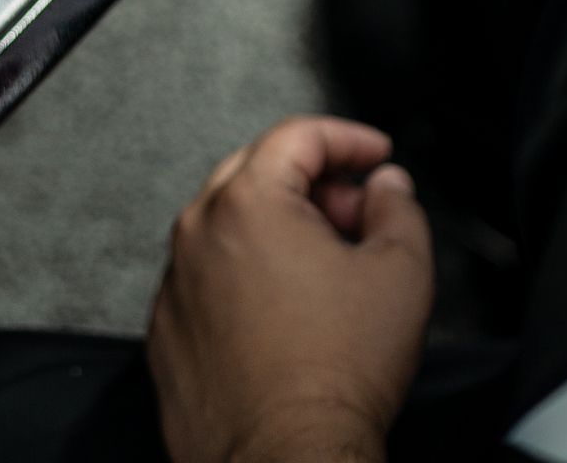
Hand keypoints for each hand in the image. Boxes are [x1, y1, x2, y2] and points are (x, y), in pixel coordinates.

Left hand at [147, 117, 432, 462]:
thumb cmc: (334, 377)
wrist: (288, 462)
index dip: (348, 138)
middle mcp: (197, 234)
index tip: (373, 155)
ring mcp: (174, 287)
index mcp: (247, 202)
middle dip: (313, 183)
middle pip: (257, 173)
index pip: (298, 135)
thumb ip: (398, 208)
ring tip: (325, 274)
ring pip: (228, 228)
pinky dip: (243, 281)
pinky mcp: (165, 336)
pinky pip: (206, 282)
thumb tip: (386, 188)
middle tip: (355, 214)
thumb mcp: (401, 273)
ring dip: (276, 232)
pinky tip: (283, 315)